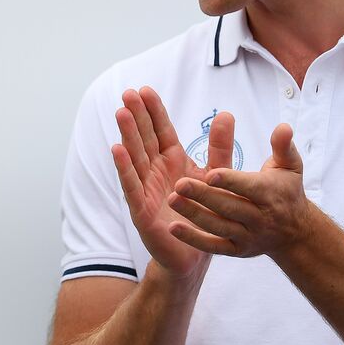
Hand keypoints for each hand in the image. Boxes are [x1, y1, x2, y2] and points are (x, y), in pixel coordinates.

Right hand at [111, 87, 233, 278]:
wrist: (195, 254)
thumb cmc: (203, 213)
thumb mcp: (216, 176)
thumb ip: (220, 147)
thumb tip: (227, 113)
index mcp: (173, 161)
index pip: (161, 131)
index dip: (153, 112)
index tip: (145, 90)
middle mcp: (155, 172)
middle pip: (145, 139)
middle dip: (136, 116)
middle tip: (128, 93)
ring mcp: (145, 190)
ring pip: (135, 157)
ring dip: (127, 135)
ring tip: (121, 113)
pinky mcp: (141, 210)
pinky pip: (132, 186)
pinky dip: (124, 168)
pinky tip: (116, 149)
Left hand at [166, 122, 316, 257]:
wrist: (295, 233)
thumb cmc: (286, 191)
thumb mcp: (290, 167)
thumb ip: (283, 146)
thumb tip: (283, 127)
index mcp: (270, 194)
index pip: (248, 188)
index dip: (230, 182)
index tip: (210, 174)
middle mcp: (259, 218)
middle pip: (229, 207)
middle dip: (204, 196)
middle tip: (180, 184)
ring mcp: (246, 236)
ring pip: (218, 226)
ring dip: (194, 215)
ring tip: (172, 200)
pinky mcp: (235, 250)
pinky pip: (213, 246)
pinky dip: (193, 239)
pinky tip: (173, 228)